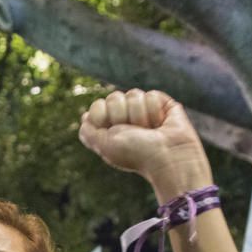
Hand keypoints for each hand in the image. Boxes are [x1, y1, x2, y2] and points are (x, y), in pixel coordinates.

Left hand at [78, 89, 211, 199]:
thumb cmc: (136, 155)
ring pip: (133, 94)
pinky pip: (150, 95)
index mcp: (110, 127)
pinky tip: (161, 124)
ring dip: (140, 116)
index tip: (112, 132)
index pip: (98, 105)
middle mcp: (126, 117)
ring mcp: (144, 109)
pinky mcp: (162, 103)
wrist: (167, 157)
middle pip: (113, 97)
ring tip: (149, 130)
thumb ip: (88, 132)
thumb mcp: (104, 145)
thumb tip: (84, 117)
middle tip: (134, 133)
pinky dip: (155, 112)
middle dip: (122, 116)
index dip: (102, 117)